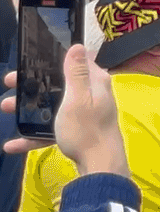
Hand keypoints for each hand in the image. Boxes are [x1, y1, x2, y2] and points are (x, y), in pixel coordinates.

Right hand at [1, 45, 128, 174]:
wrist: (99, 166)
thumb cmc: (87, 129)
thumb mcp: (78, 98)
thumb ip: (77, 73)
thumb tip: (78, 46)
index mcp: (94, 82)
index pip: (74, 62)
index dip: (52, 59)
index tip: (29, 62)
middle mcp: (91, 94)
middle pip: (58, 84)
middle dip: (32, 85)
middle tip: (10, 84)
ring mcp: (84, 113)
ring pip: (52, 106)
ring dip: (28, 108)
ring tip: (6, 108)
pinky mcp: (77, 131)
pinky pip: (52, 129)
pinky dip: (34, 135)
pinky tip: (13, 144)